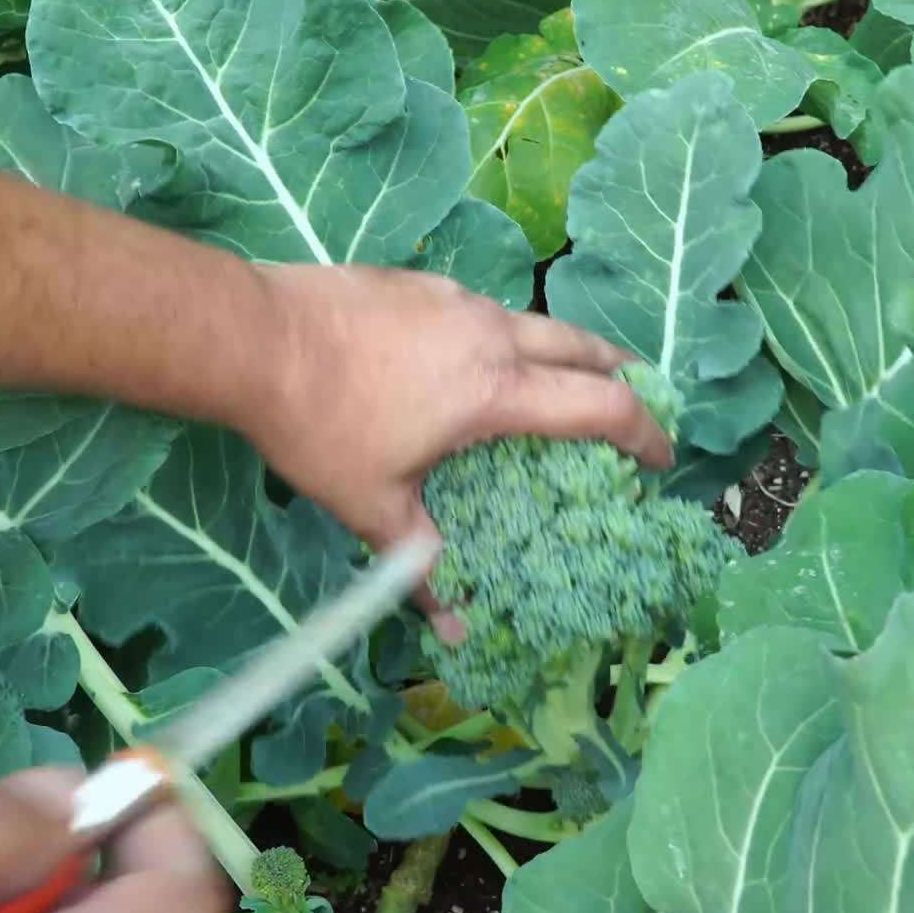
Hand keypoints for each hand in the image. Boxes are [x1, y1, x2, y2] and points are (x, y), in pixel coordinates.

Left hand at [230, 265, 674, 630]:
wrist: (251, 336)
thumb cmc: (317, 424)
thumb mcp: (371, 505)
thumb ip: (421, 567)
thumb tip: (456, 632)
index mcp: (494, 390)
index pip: (600, 406)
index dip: (644, 433)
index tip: (662, 458)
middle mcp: (490, 334)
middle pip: (586, 347)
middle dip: (623, 375)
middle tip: (639, 402)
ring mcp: (456, 298)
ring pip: (536, 321)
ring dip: (565, 352)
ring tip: (564, 381)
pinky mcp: (422, 280)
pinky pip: (486, 309)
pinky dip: (508, 335)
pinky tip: (478, 357)